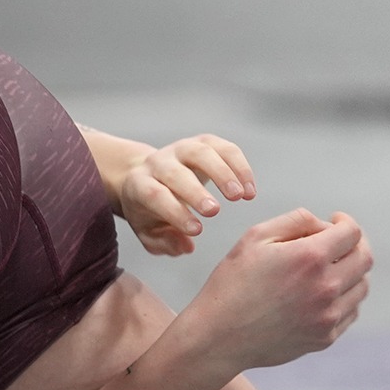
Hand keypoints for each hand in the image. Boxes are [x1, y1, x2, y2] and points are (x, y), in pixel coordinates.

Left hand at [115, 134, 255, 256]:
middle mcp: (157, 162)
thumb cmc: (148, 210)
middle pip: (175, 173)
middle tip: (214, 211)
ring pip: (201, 153)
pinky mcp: (203, 142)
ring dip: (223, 173)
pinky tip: (249, 189)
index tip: (196, 230)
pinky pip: (224, 149)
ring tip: (241, 196)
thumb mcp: (149, 232)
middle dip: (195, 191)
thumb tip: (187, 246)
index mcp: (139, 184)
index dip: (174, 212)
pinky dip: (240, 167)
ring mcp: (181, 149)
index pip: (154, 195)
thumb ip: (164, 243)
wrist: (147, 176)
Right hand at [177, 208, 370, 371]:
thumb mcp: (253, 238)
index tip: (335, 222)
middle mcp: (326, 287)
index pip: (352, 232)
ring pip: (361, 286)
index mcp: (309, 258)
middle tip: (339, 243)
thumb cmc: (231, 285)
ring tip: (328, 270)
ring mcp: (328, 316)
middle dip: (355, 244)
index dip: (346, 222)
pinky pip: (350, 312)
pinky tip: (321, 295)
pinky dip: (343, 299)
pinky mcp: (325, 337)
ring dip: (351, 272)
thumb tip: (324, 224)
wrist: (218, 337)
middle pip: (365, 258)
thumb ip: (295, 221)